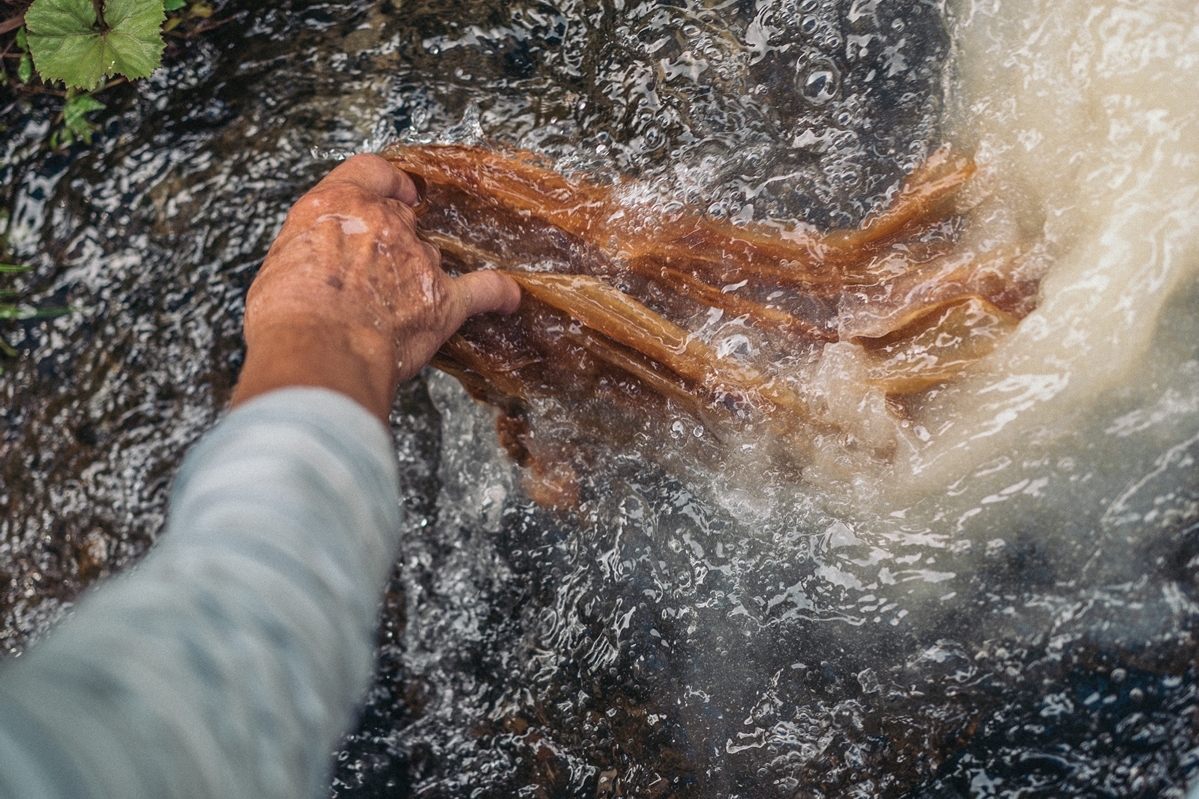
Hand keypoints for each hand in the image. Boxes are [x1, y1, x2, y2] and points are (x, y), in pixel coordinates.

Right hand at [230, 153, 520, 422]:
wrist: (322, 350)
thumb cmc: (289, 316)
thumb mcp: (279, 263)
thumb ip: (311, 251)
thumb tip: (319, 269)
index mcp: (339, 204)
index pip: (373, 173)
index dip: (387, 182)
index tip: (397, 191)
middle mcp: (384, 224)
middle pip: (401, 220)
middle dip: (393, 242)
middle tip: (377, 271)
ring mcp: (419, 261)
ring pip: (429, 259)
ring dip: (419, 276)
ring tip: (401, 305)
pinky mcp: (444, 301)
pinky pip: (482, 291)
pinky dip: (498, 294)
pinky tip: (510, 298)